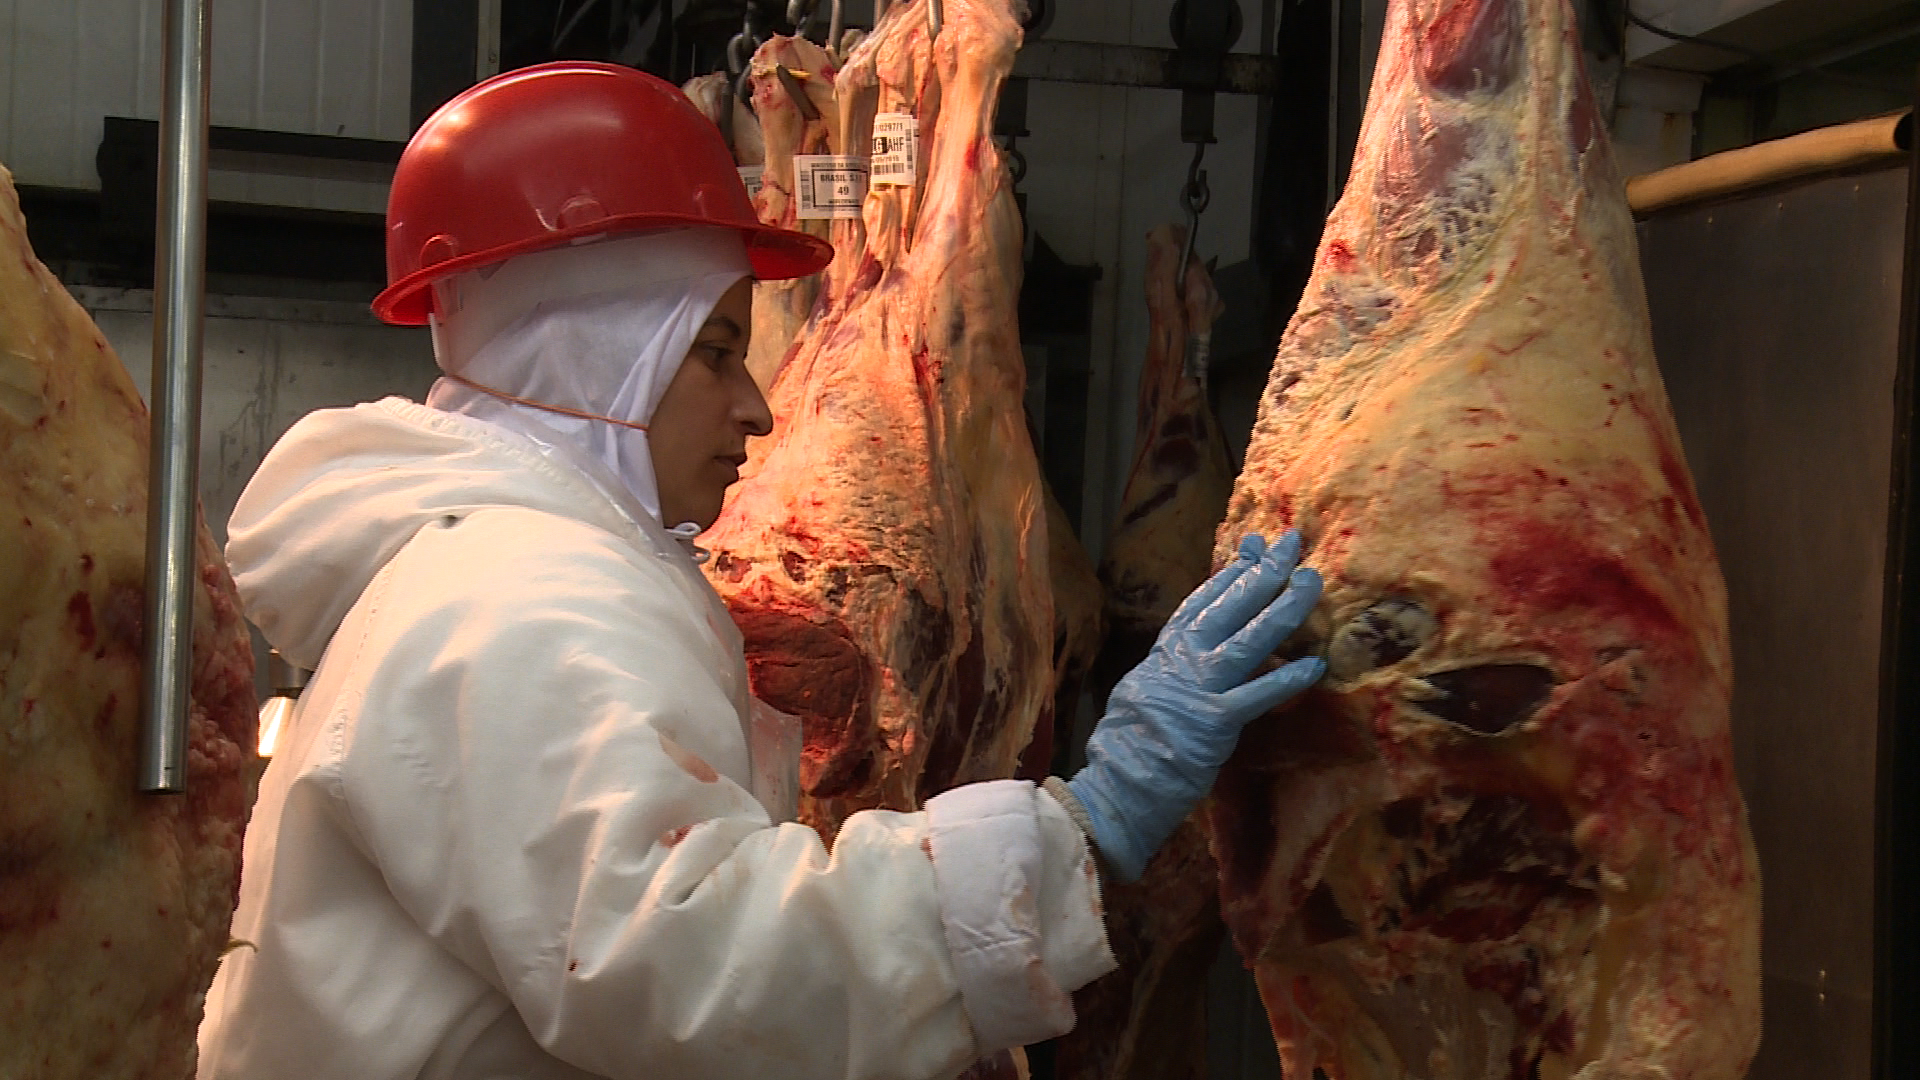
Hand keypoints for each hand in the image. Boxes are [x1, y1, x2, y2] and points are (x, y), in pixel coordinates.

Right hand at [1064, 532, 1324, 881]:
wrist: (1116, 786)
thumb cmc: (1128, 746)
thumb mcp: (1143, 691)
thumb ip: (1171, 668)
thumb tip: (1192, 652)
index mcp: (1164, 653)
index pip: (1202, 600)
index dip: (1231, 571)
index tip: (1253, 545)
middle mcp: (1182, 660)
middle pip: (1229, 606)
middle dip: (1263, 571)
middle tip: (1292, 542)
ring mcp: (1200, 687)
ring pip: (1250, 638)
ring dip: (1284, 608)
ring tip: (1312, 582)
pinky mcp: (1216, 721)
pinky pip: (1259, 694)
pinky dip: (1288, 677)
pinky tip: (1316, 663)